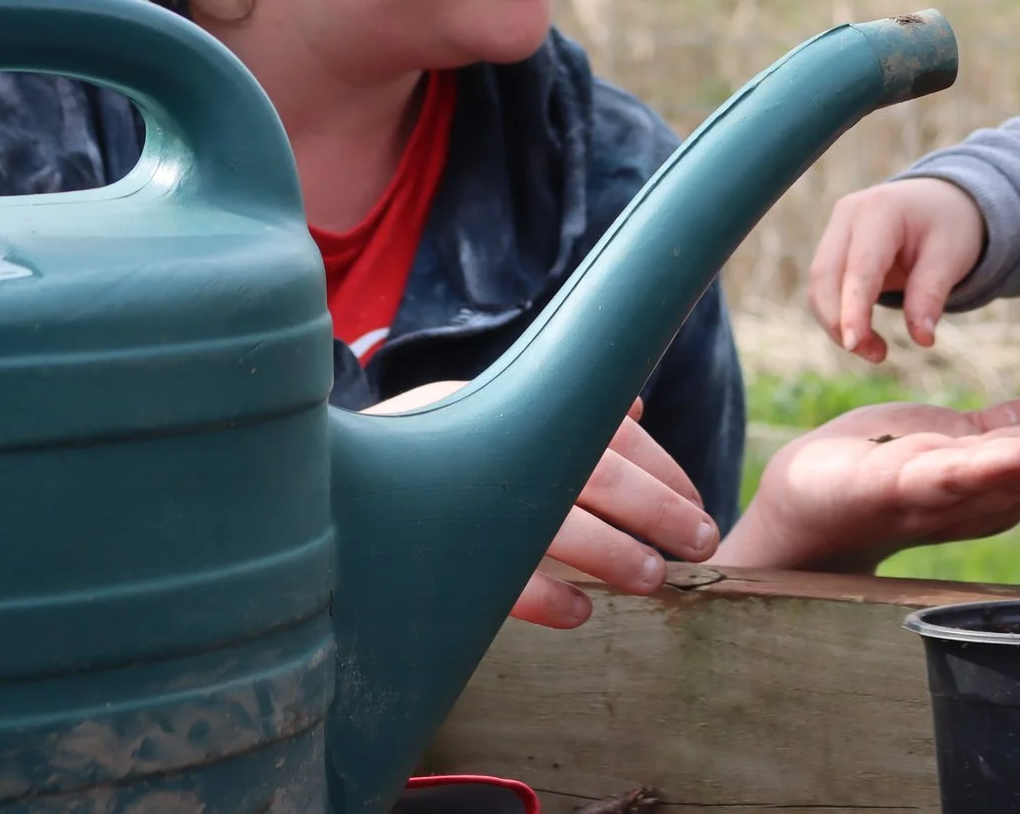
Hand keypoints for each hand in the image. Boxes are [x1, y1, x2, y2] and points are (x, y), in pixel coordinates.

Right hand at [367, 383, 719, 628]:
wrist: (316, 485)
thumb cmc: (422, 457)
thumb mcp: (487, 422)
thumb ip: (557, 418)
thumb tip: (632, 412)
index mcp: (507, 405)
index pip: (600, 427)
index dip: (657, 465)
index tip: (697, 500)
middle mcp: (485, 438)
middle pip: (589, 469)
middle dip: (656, 506)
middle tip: (702, 541)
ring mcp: (456, 491)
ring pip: (549, 520)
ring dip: (611, 551)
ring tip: (653, 578)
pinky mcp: (428, 548)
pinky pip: (495, 576)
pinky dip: (542, 595)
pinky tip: (580, 614)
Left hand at [715, 385, 1019, 571]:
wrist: (804, 499)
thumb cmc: (882, 467)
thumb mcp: (963, 439)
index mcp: (990, 484)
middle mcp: (967, 500)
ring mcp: (925, 499)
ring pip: (991, 479)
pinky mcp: (882, 488)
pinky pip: (932, 479)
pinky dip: (972, 470)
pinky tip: (1007, 453)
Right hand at [809, 176, 985, 362]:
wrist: (941, 201)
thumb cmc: (949, 225)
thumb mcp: (952, 255)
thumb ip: (931, 294)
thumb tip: (922, 339)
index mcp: (880, 210)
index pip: (859, 267)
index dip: (853, 309)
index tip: (854, 346)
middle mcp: (848, 216)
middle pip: (824, 276)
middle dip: (839, 322)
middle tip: (875, 355)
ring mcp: (836, 231)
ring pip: (819, 286)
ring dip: (837, 324)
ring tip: (877, 351)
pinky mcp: (834, 250)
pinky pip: (826, 289)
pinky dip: (840, 316)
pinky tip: (865, 335)